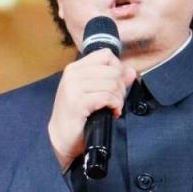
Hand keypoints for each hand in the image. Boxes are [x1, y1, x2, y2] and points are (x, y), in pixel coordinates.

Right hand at [47, 50, 137, 170]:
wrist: (62, 137)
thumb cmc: (78, 116)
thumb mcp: (95, 93)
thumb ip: (113, 80)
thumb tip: (131, 71)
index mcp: (75, 68)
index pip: (106, 55)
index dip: (117, 69)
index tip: (116, 85)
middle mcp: (73, 74)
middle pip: (113, 70)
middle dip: (121, 88)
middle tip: (116, 102)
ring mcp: (74, 87)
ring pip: (112, 84)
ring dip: (118, 99)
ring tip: (113, 108)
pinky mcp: (77, 102)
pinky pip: (107, 97)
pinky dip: (115, 106)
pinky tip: (112, 113)